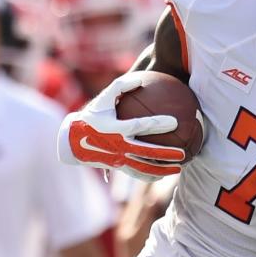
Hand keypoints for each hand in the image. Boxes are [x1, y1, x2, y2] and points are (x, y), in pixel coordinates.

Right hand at [57, 74, 185, 180]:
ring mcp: (118, 158)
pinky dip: (150, 176)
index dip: (158, 124)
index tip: (175, 122)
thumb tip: (140, 80)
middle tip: (183, 154)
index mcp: (116, 128)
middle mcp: (118, 145)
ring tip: (179, 169)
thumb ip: (120, 87)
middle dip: (166, 154)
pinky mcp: (118, 167)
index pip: (141, 126)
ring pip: (144, 168)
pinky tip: (163, 175)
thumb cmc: (91, 116)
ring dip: (162, 170)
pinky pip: (137, 174)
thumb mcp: (102, 99)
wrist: (72, 141)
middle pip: (146, 152)